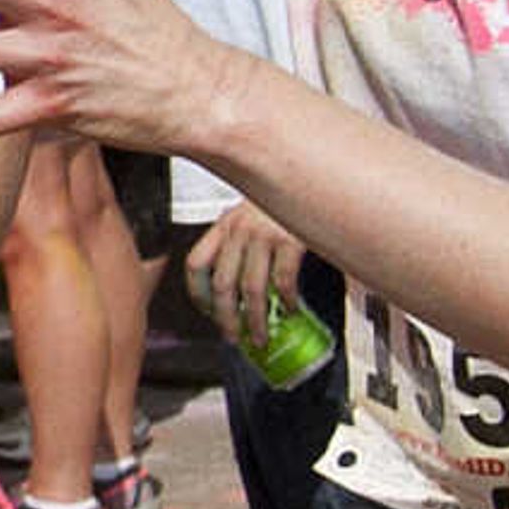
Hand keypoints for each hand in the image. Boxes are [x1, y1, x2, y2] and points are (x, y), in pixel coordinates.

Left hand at [190, 204, 309, 349]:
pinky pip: (283, 280)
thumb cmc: (284, 195)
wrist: (312, 171)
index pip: (196, 263)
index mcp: (225, 224)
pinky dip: (286, 301)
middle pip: (221, 285)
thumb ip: (244, 241)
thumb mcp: (253, 212)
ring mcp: (264, 235)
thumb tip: (243, 284)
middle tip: (232, 337)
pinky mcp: (291, 240)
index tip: (207, 311)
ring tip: (261, 336)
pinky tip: (290, 309)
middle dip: (225, 318)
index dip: (197, 293)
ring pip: (251, 290)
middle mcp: (239, 230)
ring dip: (255, 320)